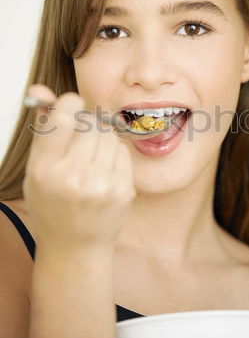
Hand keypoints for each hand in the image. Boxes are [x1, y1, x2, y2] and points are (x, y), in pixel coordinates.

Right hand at [23, 84, 135, 253]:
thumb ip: (43, 128)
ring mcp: (102, 185)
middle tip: (80, 138)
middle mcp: (74, 177)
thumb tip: (40, 89)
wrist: (75, 248)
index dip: (69, 105)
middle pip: (91, 122)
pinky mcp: (123, 190)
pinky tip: (103, 171)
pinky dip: (113, 154)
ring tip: (90, 158)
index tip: (70, 109)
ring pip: (108, 134)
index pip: (64, 114)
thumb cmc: (52, 206)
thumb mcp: (37, 169)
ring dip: (101, 137)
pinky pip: (122, 152)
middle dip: (86, 123)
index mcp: (46, 169)